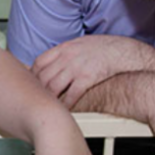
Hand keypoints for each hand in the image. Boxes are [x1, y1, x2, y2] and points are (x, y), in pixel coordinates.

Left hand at [32, 36, 153, 108]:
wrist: (123, 51)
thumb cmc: (104, 48)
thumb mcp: (80, 44)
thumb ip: (65, 53)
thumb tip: (53, 62)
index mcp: (65, 48)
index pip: (39, 62)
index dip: (32, 75)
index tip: (31, 84)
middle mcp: (68, 57)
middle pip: (43, 76)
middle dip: (38, 91)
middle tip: (36, 100)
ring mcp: (77, 68)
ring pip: (53, 87)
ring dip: (49, 99)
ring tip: (46, 107)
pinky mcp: (87, 78)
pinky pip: (71, 95)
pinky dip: (65, 104)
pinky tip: (63, 110)